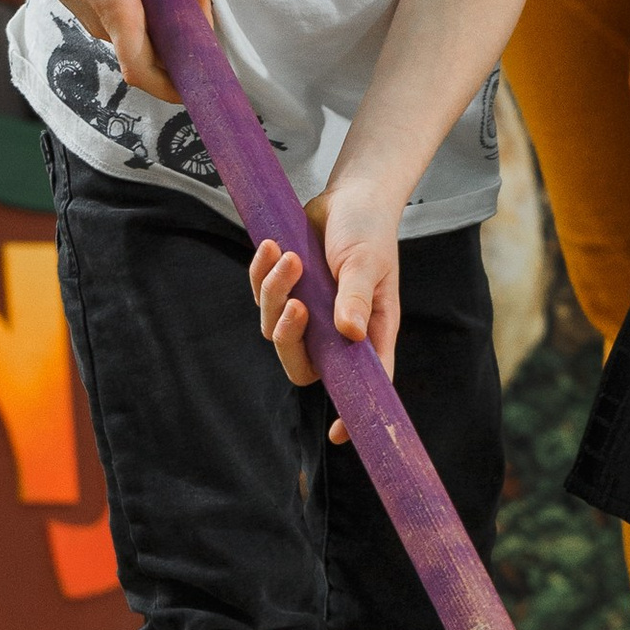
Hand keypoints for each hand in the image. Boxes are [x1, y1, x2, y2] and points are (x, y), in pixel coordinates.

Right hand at [9, 0, 217, 103]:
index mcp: (115, 13)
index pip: (143, 74)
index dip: (175, 86)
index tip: (204, 70)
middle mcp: (106, 28)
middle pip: (153, 61)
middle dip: (186, 44)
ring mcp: (100, 24)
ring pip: (144, 42)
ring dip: (172, 27)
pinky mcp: (97, 14)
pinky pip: (132, 28)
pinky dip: (155, 17)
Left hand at [248, 184, 401, 441]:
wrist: (351, 196)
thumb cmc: (369, 231)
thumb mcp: (366, 261)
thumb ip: (354, 295)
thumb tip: (347, 332)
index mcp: (367, 331)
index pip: (362, 382)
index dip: (350, 410)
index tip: (338, 433)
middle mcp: (335, 330)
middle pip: (302, 363)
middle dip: (290, 339)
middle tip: (296, 305)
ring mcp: (308, 312)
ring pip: (275, 328)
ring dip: (276, 293)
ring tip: (289, 256)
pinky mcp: (285, 290)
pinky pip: (261, 297)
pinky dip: (261, 275)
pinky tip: (269, 246)